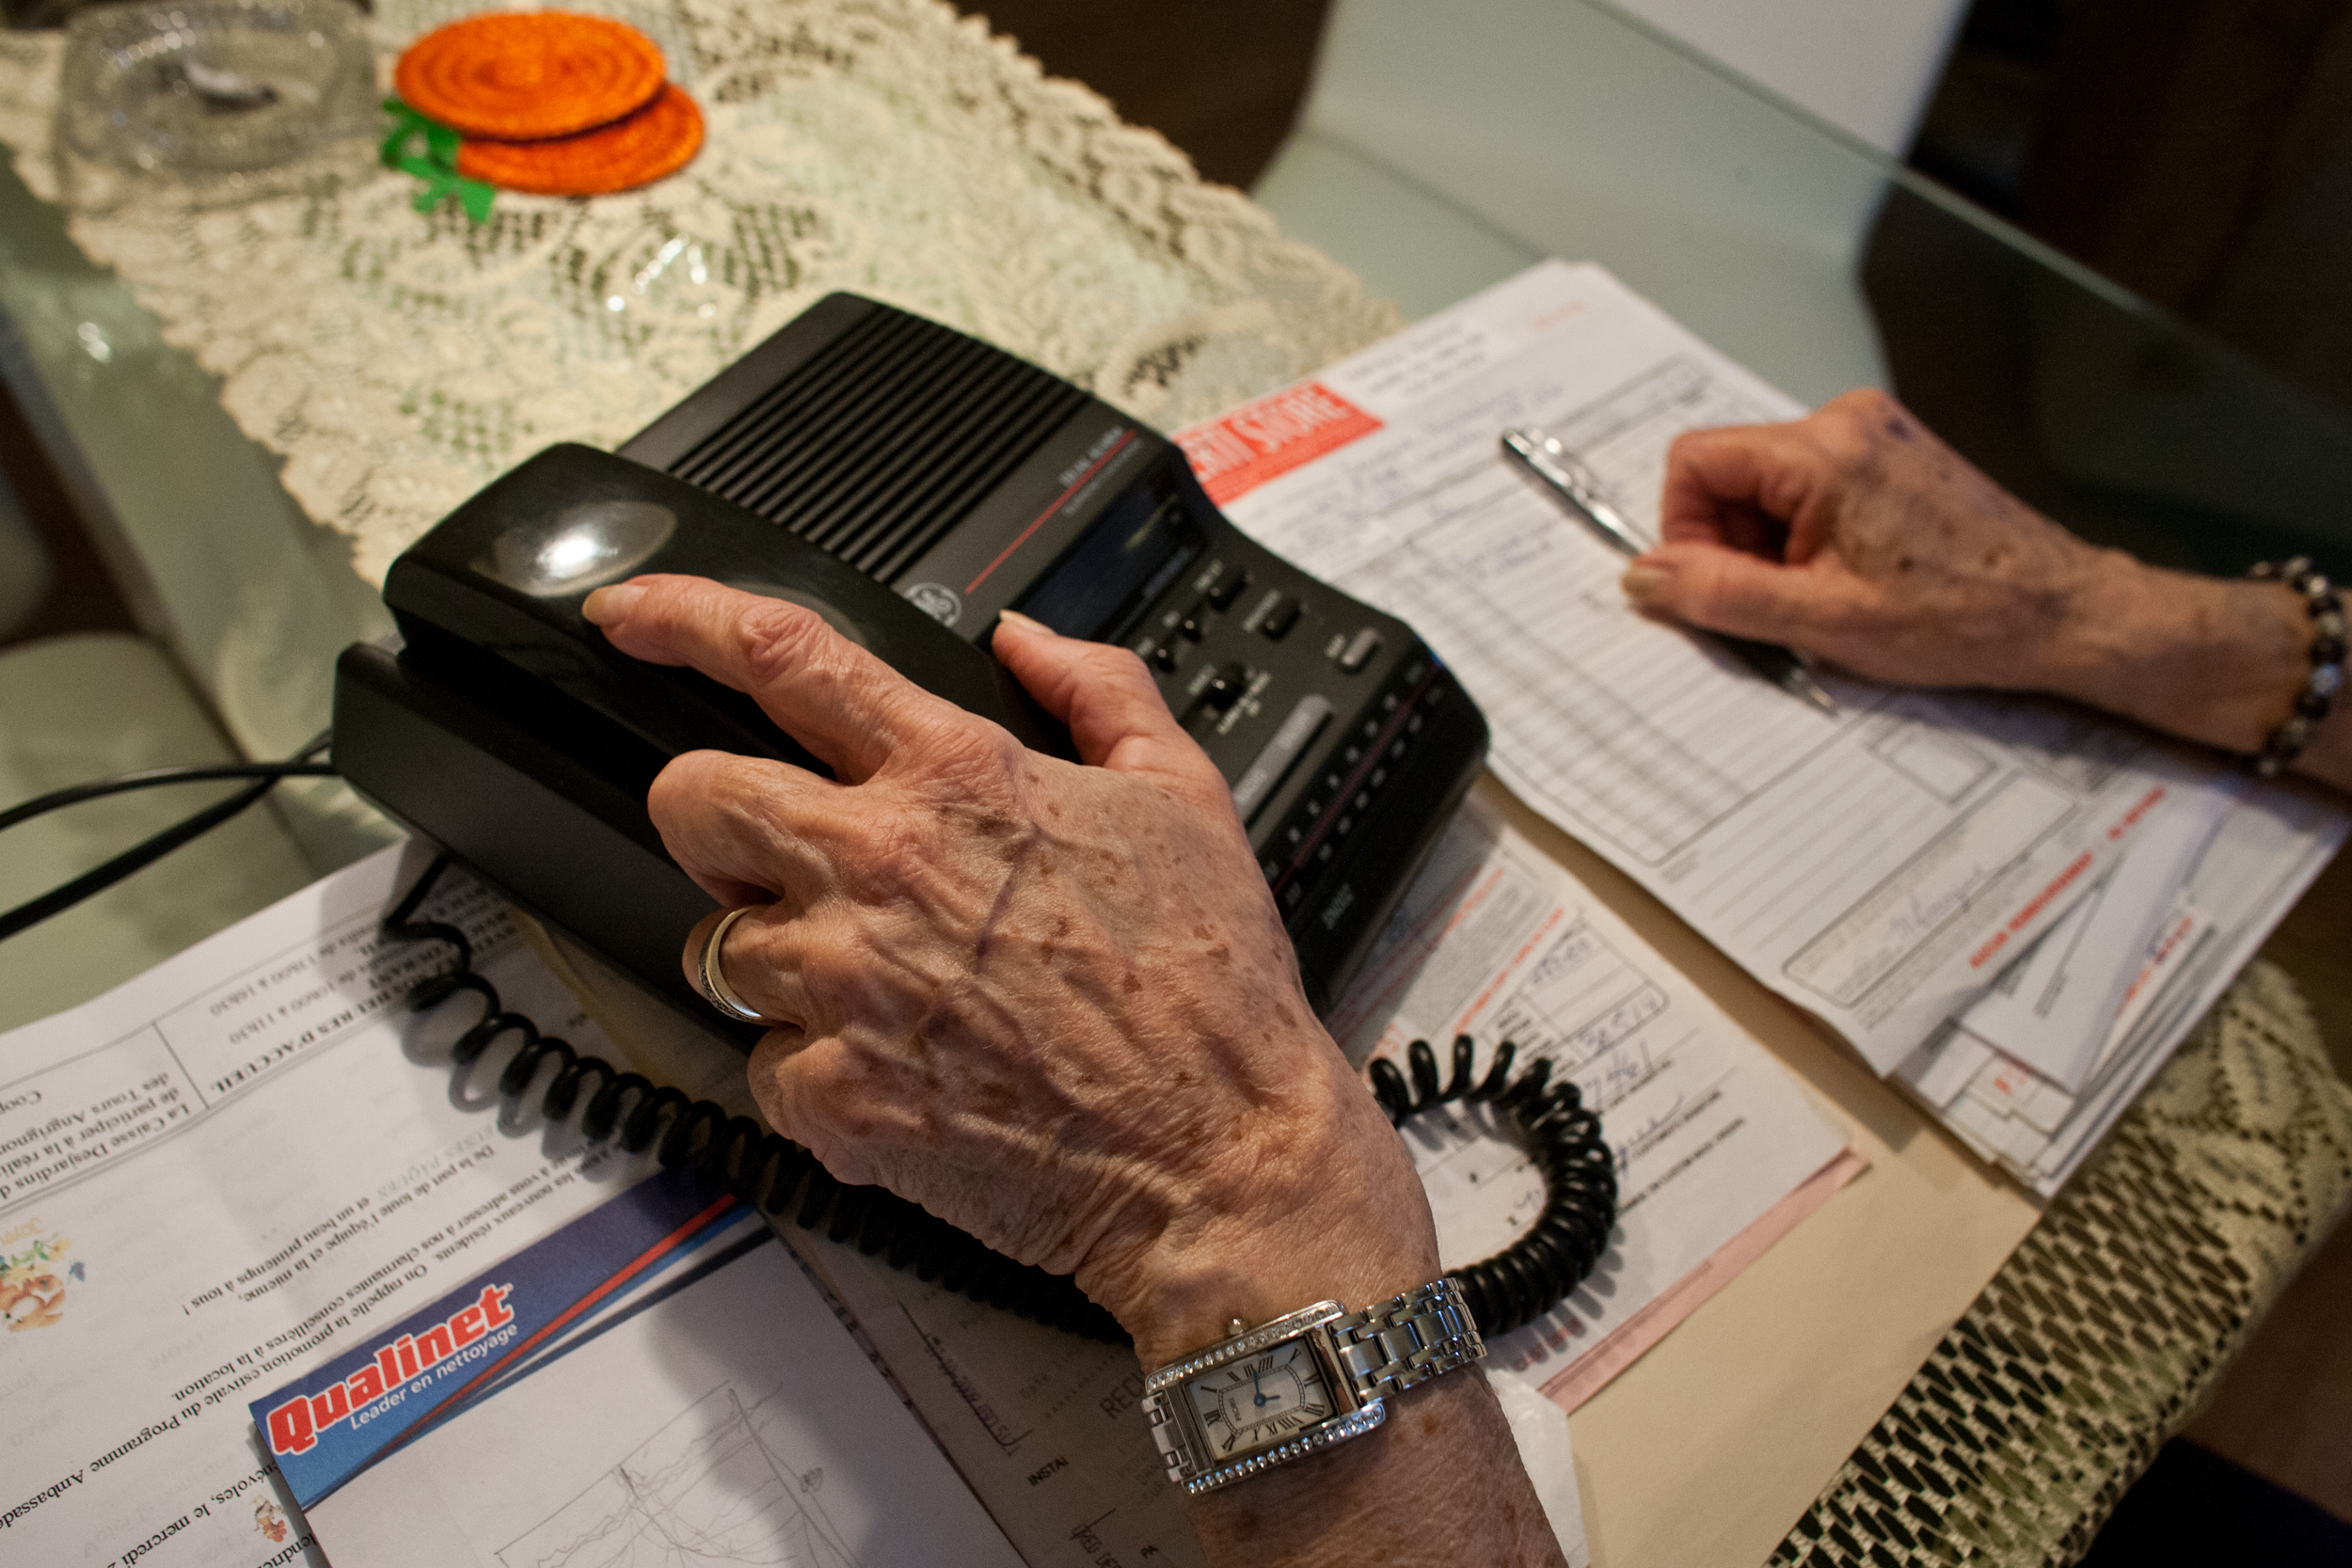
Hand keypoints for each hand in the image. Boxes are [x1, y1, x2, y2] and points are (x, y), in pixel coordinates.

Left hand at [579, 575, 1435, 1366]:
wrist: (1219, 1156)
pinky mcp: (829, 1096)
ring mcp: (842, 986)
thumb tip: (1025, 636)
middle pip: (691, 796)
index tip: (628, 611)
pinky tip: (900, 1072)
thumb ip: (1098, 688)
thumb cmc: (1207, 989)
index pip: (783, 657)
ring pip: (713, 945)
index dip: (682, 615)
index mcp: (958, 778)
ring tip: (878, 989)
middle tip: (768, 849)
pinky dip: (813, 1072)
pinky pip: (762, 1067)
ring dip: (774, 958)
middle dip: (707, 811)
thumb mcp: (1187, 794)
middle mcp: (878, 866)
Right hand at [1625, 388, 2103, 689]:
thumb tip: (1645, 576)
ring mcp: (1875, 434)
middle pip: (1731, 472)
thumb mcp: (1820, 620)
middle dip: (1733, 542)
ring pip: (1769, 485)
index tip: (1714, 586)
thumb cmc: (1959, 617)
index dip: (1685, 530)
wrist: (2059, 612)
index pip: (1695, 461)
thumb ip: (1718, 593)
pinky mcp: (1893, 455)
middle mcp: (1848, 422)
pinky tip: (1849, 579)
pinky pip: (1811, 488)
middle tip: (1778, 603)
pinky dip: (1808, 537)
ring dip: (1772, 546)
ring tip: (1823, 597)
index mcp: (1824, 450)